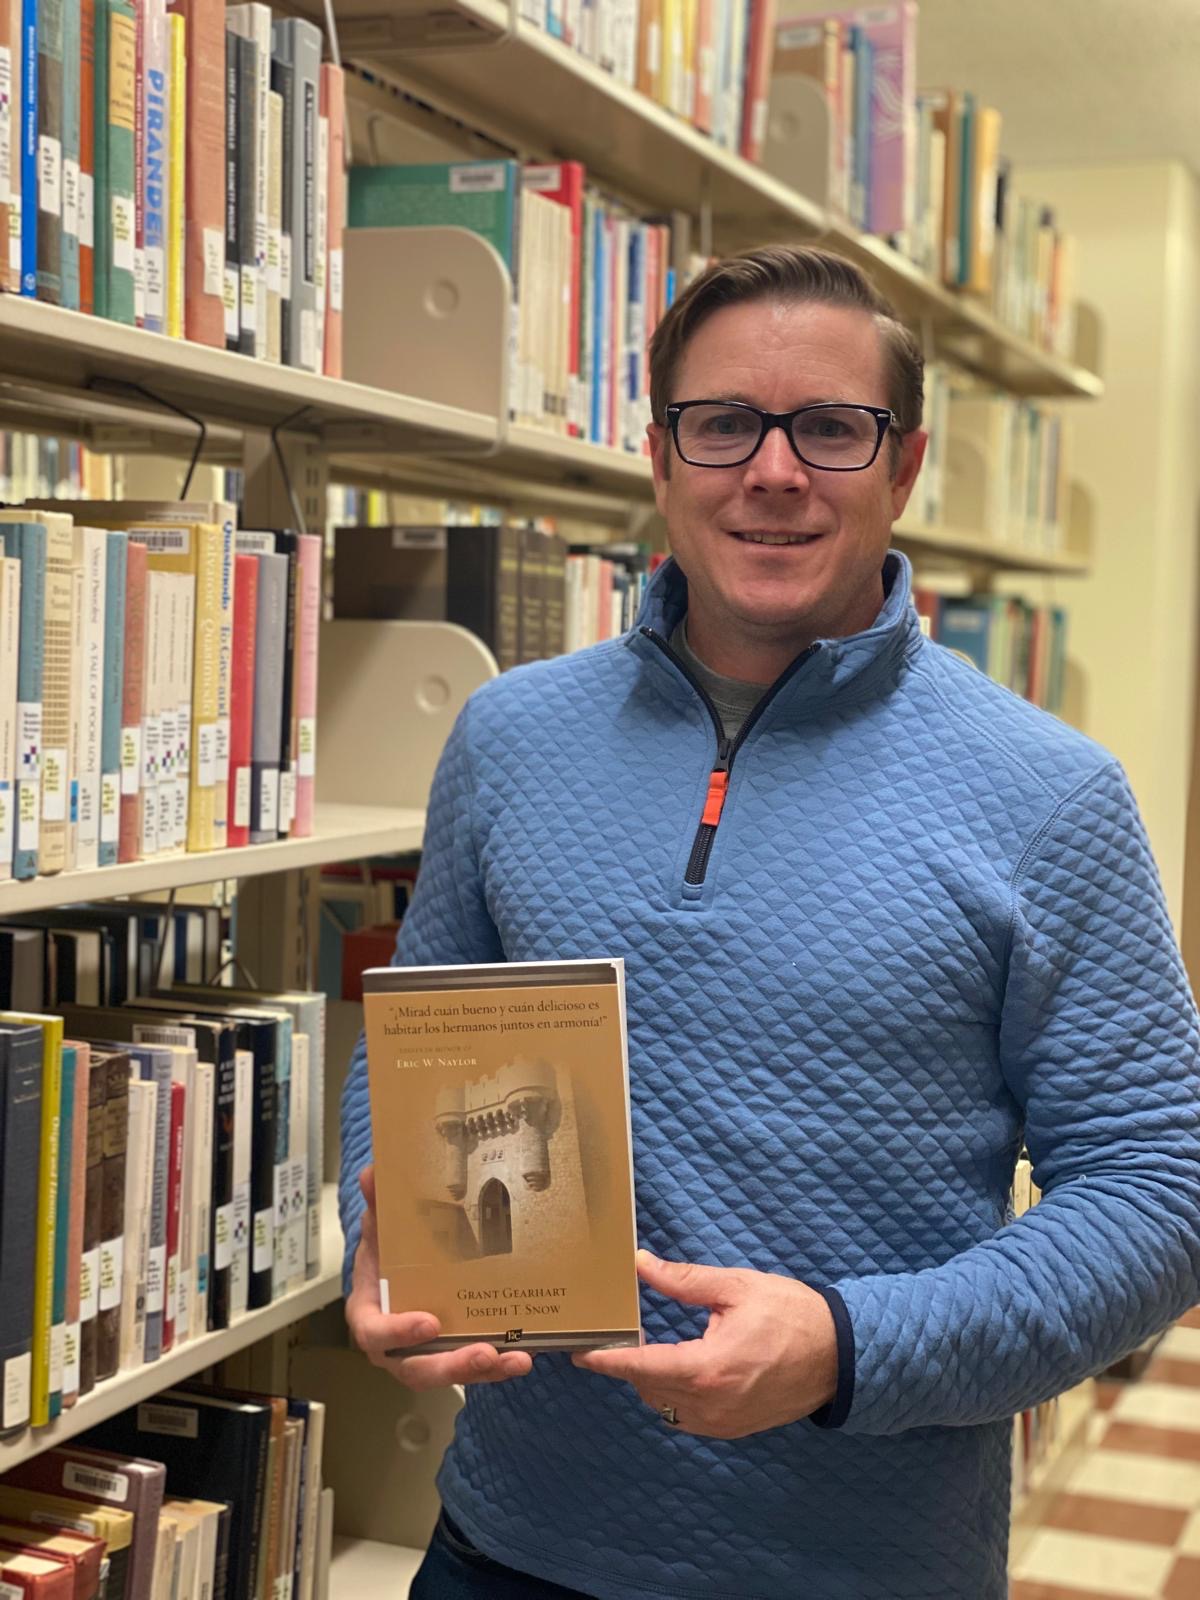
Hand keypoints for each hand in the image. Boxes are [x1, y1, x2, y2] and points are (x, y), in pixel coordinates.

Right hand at [345, 1165, 533, 1389]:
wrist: (395, 1272)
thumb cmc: (384, 1257)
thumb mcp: (378, 1229)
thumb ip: (376, 1204)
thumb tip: (373, 1173)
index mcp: (370, 1316)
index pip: (375, 1333)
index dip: (397, 1333)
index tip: (429, 1324)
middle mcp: (396, 1346)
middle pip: (417, 1368)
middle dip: (452, 1365)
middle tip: (483, 1353)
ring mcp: (425, 1355)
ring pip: (451, 1372)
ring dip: (485, 1369)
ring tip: (517, 1359)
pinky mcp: (452, 1355)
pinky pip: (473, 1366)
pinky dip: (498, 1363)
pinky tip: (524, 1353)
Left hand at [571, 1249, 837, 1438]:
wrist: (840, 1354)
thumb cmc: (791, 1314)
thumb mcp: (736, 1287)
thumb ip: (683, 1280)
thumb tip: (641, 1263)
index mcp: (707, 1368)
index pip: (640, 1367)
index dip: (606, 1360)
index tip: (578, 1353)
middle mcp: (710, 1404)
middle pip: (647, 1388)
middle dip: (628, 1363)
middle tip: (618, 1333)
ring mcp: (722, 1422)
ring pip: (665, 1406)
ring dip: (650, 1381)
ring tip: (647, 1348)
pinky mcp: (734, 1429)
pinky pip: (687, 1418)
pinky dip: (674, 1396)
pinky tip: (678, 1369)